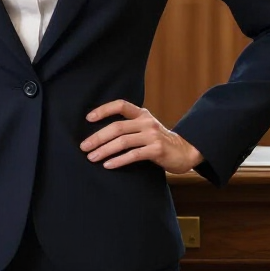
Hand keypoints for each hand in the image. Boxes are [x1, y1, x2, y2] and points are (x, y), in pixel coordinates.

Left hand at [80, 100, 203, 174]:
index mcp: (142, 114)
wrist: (185, 152)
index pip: (120, 105)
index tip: (88, 118)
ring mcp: (152, 135)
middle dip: (98, 137)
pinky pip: (133, 155)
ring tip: (92, 157)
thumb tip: (100, 134)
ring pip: (123, 141)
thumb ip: (129, 126)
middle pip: (117, 127)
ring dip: (104, 150)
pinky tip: (108, 165)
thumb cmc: (159, 141)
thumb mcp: (145, 128)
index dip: (104, 110)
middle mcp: (147, 122)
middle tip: (84, 147)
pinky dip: (118, 160)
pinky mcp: (156, 150)